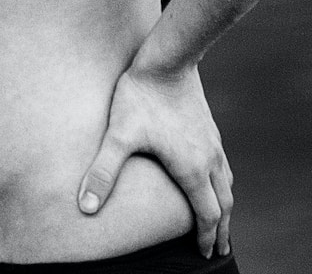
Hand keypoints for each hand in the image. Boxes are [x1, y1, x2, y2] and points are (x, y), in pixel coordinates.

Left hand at [77, 64, 232, 257]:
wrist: (167, 59)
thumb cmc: (140, 97)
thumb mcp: (118, 136)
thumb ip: (103, 173)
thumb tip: (84, 206)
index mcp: (193, 169)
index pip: (207, 214)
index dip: (206, 236)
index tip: (204, 253)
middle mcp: (210, 159)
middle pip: (225, 203)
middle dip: (221, 229)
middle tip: (218, 249)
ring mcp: (213, 143)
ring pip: (227, 183)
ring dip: (225, 206)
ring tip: (220, 219)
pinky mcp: (210, 128)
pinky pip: (223, 165)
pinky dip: (223, 183)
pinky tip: (211, 178)